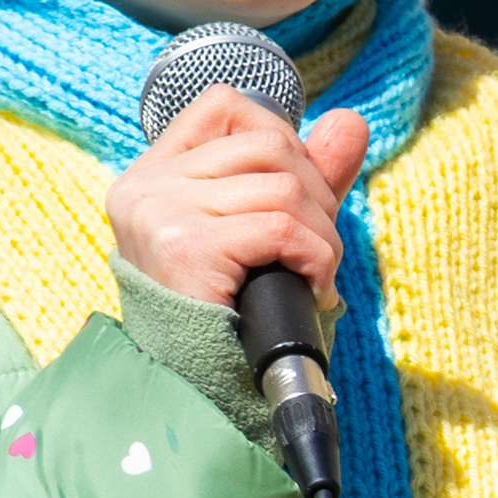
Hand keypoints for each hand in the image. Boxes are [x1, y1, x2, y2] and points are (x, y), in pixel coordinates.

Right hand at [107, 89, 370, 309]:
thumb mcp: (270, 233)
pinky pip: (283, 226)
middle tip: (317, 251)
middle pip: (268, 143)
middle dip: (317, 195)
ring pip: (284, 186)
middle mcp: (146, 186)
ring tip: (314, 275)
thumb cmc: (231, 315)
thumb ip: (307, 175)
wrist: (196, 390)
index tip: (297, 198)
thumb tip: (350, 121)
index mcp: (154, 174)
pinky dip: (316, 258)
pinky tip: (312, 288)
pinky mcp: (185, 245)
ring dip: (322, 235)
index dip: (283, 140)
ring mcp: (159, 212)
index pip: (226, 107)